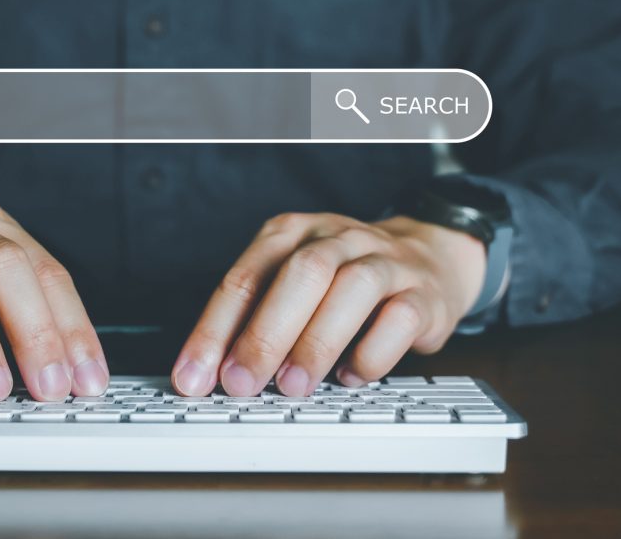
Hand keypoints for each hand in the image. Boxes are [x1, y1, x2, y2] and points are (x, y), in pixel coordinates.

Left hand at [170, 213, 485, 396]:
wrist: (427, 258)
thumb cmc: (341, 280)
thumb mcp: (293, 285)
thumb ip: (256, 318)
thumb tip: (212, 375)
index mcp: (293, 233)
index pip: (246, 277)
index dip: (215, 330)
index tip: (193, 377)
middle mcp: (338, 238)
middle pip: (300, 274)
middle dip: (265, 333)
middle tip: (240, 384)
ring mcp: (386, 262)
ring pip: (353, 288)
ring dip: (317, 342)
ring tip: (292, 387)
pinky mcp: (424, 294)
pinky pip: (401, 318)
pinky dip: (373, 353)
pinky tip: (350, 377)